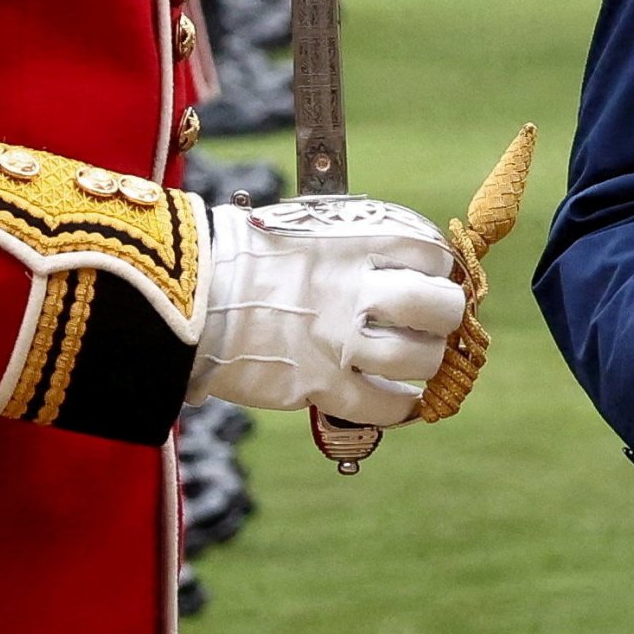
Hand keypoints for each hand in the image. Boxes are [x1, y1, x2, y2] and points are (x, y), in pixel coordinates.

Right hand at [194, 197, 469, 427]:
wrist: (187, 294)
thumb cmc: (236, 255)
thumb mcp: (302, 229)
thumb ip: (350, 246)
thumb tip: (391, 263)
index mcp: (354, 242)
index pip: (430, 254)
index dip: (438, 270)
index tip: (432, 278)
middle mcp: (355, 289)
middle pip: (437, 307)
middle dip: (445, 315)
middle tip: (436, 320)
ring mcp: (340, 339)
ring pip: (419, 358)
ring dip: (426, 360)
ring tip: (415, 358)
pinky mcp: (321, 383)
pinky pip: (385, 404)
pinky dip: (402, 404)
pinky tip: (401, 398)